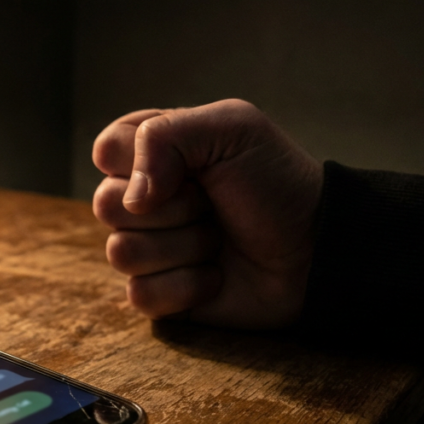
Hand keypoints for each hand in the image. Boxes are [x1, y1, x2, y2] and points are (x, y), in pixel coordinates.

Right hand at [92, 99, 323, 328]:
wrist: (317, 248)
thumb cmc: (278, 183)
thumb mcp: (232, 128)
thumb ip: (164, 135)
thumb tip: (130, 197)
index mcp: (155, 152)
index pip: (106, 150)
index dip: (141, 162)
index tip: (192, 167)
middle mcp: (144, 199)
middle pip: (105, 205)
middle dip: (170, 208)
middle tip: (212, 204)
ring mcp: (150, 247)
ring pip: (121, 252)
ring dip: (182, 247)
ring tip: (218, 240)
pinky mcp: (160, 294)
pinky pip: (140, 294)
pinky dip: (185, 286)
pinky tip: (215, 276)